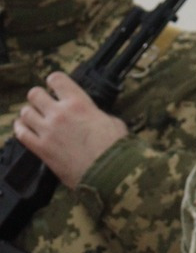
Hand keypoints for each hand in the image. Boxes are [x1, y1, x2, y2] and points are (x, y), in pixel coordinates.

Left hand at [14, 71, 126, 188]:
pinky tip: (26, 129)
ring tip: (36, 119)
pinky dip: (21, 129)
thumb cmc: (117, 149)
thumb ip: (97, 115)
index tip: (56, 87)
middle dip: (40, 98)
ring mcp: (47, 131)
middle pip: (35, 94)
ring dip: (30, 114)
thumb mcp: (114, 123)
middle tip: (45, 105)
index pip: (56, 79)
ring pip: (25, 112)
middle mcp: (59, 113)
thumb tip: (93, 116)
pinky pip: (21, 133)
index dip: (55, 82)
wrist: (111, 172)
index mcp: (79, 103)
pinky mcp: (41, 148)